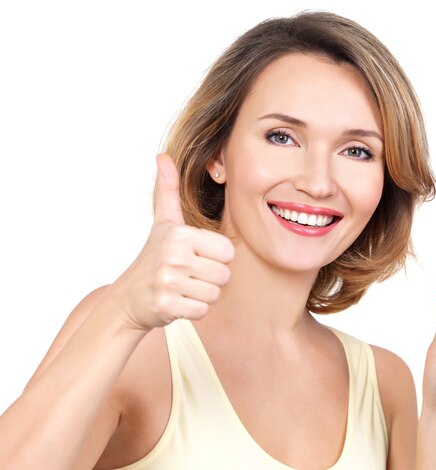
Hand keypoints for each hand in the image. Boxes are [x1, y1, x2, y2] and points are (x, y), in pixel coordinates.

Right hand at [107, 153, 234, 330]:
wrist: (128, 298)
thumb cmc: (153, 258)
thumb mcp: (163, 223)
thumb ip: (168, 191)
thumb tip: (163, 156)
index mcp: (180, 234)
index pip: (228, 252)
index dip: (216, 258)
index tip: (196, 258)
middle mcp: (174, 255)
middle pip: (224, 275)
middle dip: (210, 280)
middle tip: (188, 276)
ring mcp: (169, 281)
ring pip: (214, 294)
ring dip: (202, 295)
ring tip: (183, 288)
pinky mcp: (166, 305)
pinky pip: (203, 311)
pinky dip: (193, 310)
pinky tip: (178, 301)